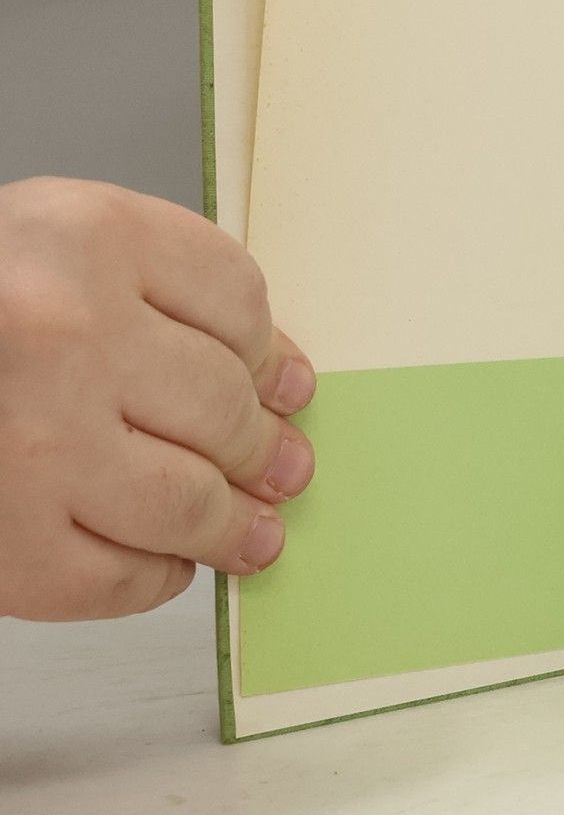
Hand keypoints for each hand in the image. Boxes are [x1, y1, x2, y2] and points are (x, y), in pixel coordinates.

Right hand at [0, 178, 315, 621]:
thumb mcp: (47, 249)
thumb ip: (159, 293)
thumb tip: (278, 382)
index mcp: (80, 237)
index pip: (238, 300)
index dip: (269, 353)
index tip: (285, 385)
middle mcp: (63, 332)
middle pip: (224, 404)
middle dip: (265, 447)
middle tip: (284, 466)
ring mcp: (33, 444)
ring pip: (190, 499)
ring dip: (233, 524)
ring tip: (253, 531)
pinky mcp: (4, 546)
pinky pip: (120, 577)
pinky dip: (154, 576)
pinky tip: (161, 562)